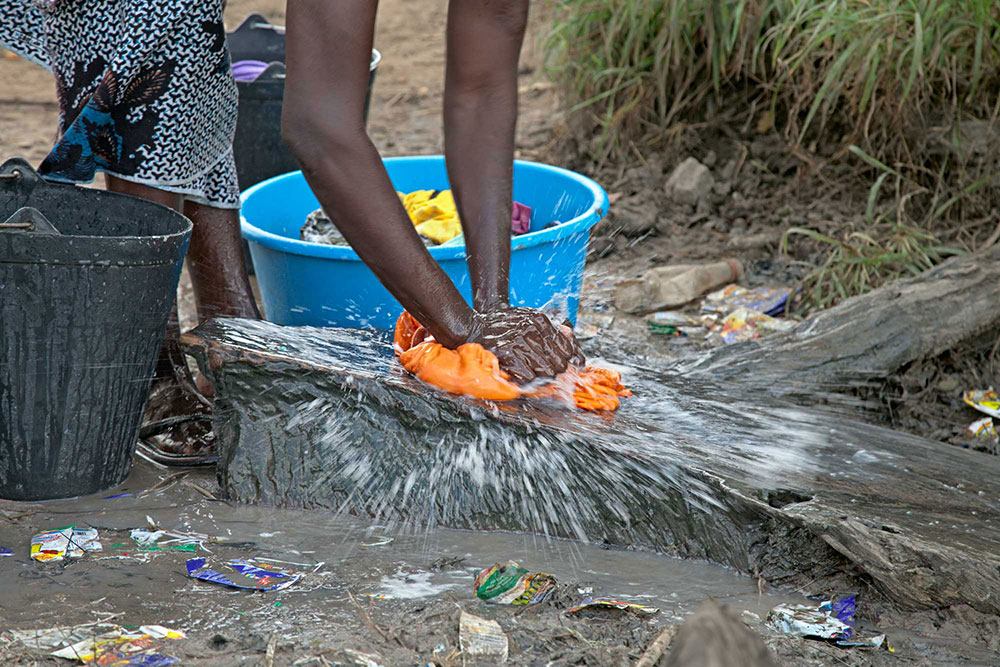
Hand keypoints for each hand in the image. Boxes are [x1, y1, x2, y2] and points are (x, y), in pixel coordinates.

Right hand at [469, 307, 584, 384]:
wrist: (476, 327)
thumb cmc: (504, 325)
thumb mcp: (528, 318)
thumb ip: (550, 326)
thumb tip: (569, 334)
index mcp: (539, 320)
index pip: (565, 347)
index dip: (566, 359)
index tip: (563, 364)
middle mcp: (531, 329)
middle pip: (558, 362)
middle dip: (555, 370)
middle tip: (549, 372)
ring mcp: (519, 342)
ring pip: (546, 371)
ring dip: (542, 376)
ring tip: (536, 374)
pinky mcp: (508, 354)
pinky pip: (529, 376)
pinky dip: (528, 379)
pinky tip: (524, 375)